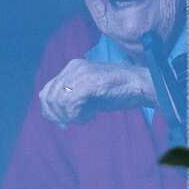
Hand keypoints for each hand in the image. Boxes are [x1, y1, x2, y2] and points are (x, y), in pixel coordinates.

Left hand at [39, 58, 153, 126]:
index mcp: (72, 68)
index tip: (67, 120)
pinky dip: (76, 115)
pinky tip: (89, 116)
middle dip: (58, 115)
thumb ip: (70, 101)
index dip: (51, 111)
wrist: (142, 85)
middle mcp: (73, 67)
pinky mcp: (90, 82)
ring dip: (68, 115)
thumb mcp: (89, 95)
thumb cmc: (119, 91)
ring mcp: (81, 74)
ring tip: (84, 118)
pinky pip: (70, 103)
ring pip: (57, 100)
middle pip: (47, 96)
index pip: (46, 91)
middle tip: (74, 121)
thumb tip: (52, 117)